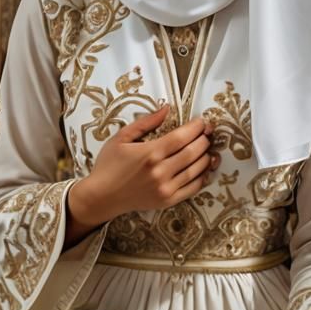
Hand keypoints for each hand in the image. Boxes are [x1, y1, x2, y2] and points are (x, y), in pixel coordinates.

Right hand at [67, 104, 216, 231]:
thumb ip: (146, 122)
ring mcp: (166, 188)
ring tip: (209, 148)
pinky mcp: (167, 201)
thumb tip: (166, 108)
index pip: (182, 137)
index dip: (196, 127)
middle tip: (207, 132)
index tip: (202, 122)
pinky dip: (203, 177)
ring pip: (196, 170)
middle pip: (193, 152)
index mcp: (150, 153)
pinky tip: (205, 168)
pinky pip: (193, 188)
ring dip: (206, 157)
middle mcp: (161, 171)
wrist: (101, 197)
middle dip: (204, 139)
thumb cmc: (109, 166)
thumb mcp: (122, 137)